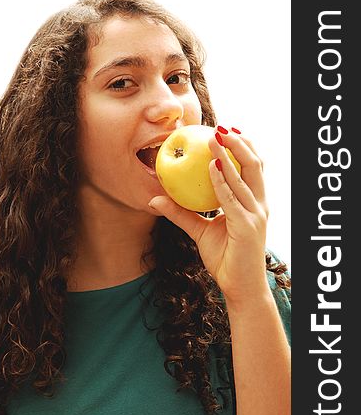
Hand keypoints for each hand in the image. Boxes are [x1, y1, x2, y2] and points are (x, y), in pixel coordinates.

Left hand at [148, 127, 269, 305]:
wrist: (240, 288)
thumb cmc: (225, 259)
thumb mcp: (200, 231)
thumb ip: (181, 213)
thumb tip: (155, 199)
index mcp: (253, 203)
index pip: (252, 169)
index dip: (243, 147)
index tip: (227, 130)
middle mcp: (259, 206)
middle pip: (255, 166)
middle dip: (240, 143)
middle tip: (222, 126)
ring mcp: (255, 216)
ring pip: (245, 177)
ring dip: (230, 154)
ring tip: (215, 137)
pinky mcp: (247, 227)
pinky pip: (232, 199)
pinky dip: (222, 180)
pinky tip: (212, 166)